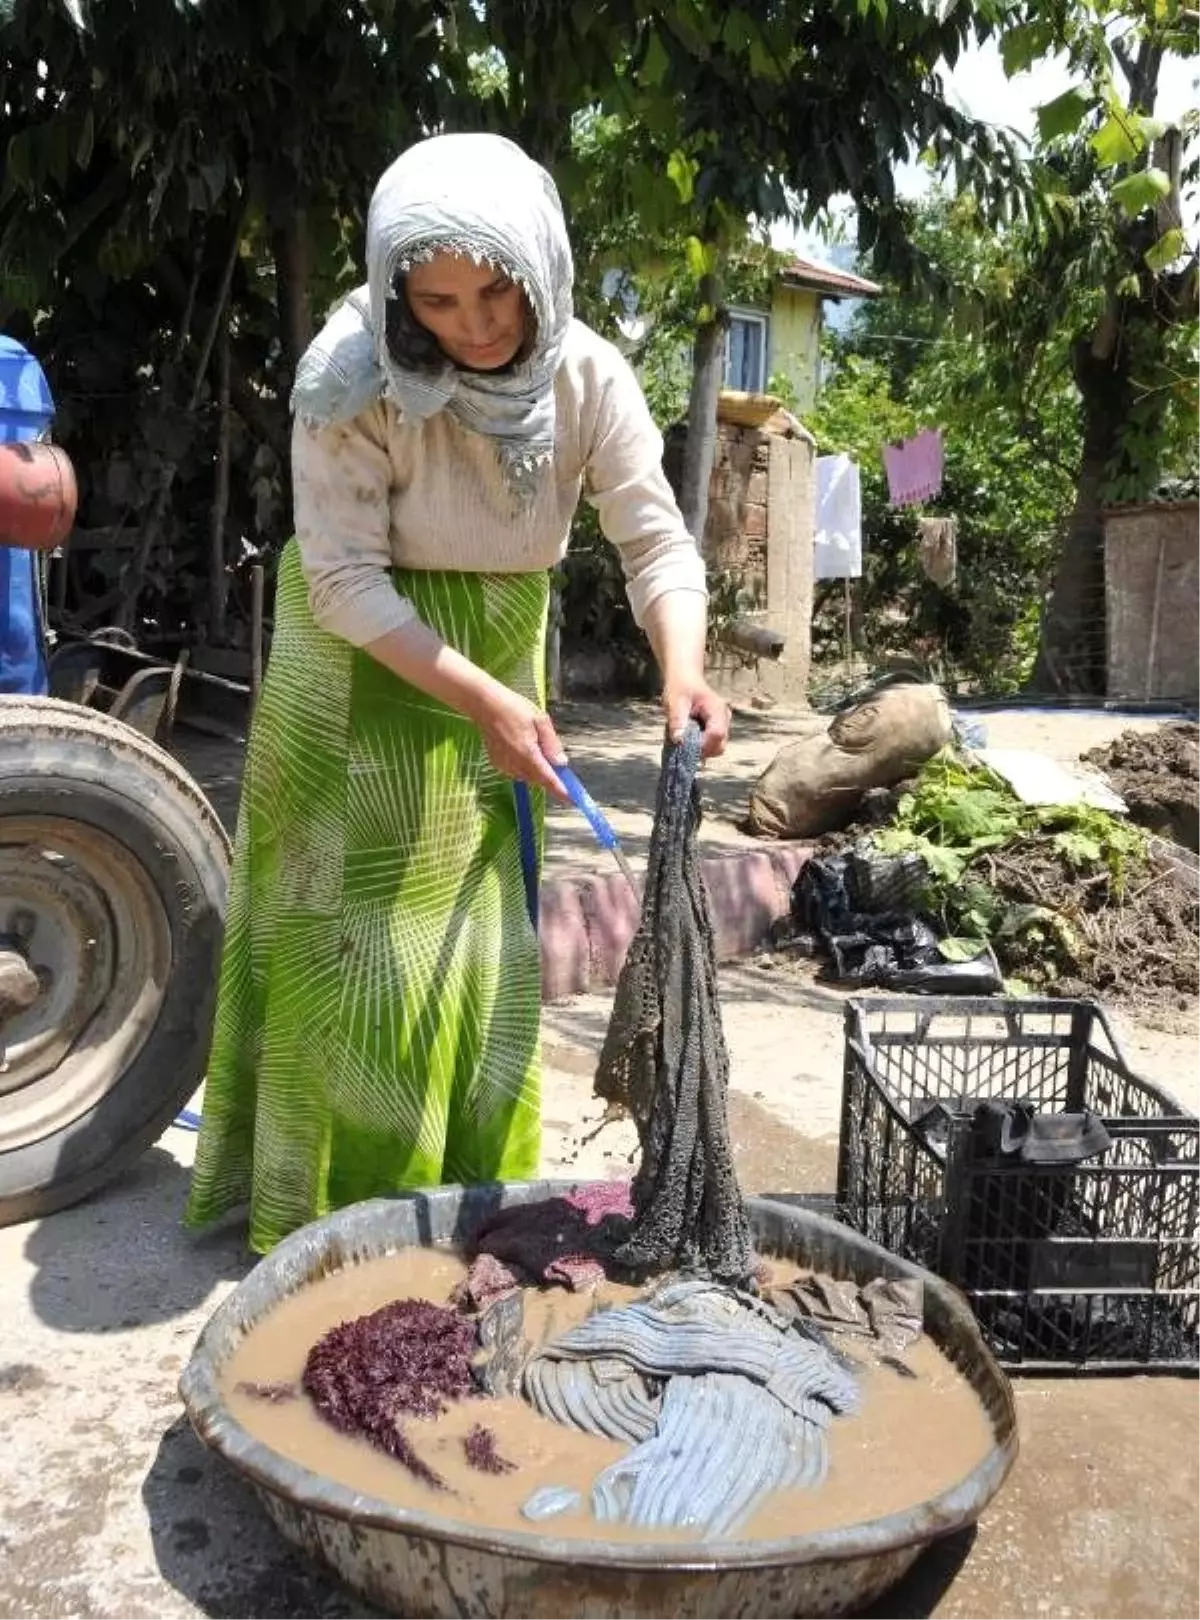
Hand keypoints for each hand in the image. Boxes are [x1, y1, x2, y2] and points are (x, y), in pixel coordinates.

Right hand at [474, 683, 571, 800]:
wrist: (485, 705)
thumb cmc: (514, 708)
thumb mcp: (540, 720)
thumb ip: (552, 744)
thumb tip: (561, 763)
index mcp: (527, 753)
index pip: (547, 778)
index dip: (560, 790)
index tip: (571, 800)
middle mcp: (514, 764)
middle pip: (538, 779)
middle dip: (549, 775)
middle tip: (555, 761)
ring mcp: (504, 765)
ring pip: (527, 776)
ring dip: (536, 769)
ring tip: (533, 743)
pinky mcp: (497, 764)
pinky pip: (516, 771)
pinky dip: (524, 765)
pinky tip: (521, 746)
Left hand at [663, 677, 730, 758]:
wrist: (685, 678)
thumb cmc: (681, 687)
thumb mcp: (675, 701)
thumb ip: (677, 719)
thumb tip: (679, 740)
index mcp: (717, 710)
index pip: (717, 735)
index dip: (702, 744)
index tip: (684, 744)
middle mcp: (724, 719)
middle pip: (720, 746)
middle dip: (701, 750)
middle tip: (683, 743)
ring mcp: (723, 725)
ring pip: (716, 748)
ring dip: (699, 749)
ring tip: (684, 736)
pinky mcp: (717, 729)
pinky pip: (711, 745)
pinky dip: (699, 746)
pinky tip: (688, 736)